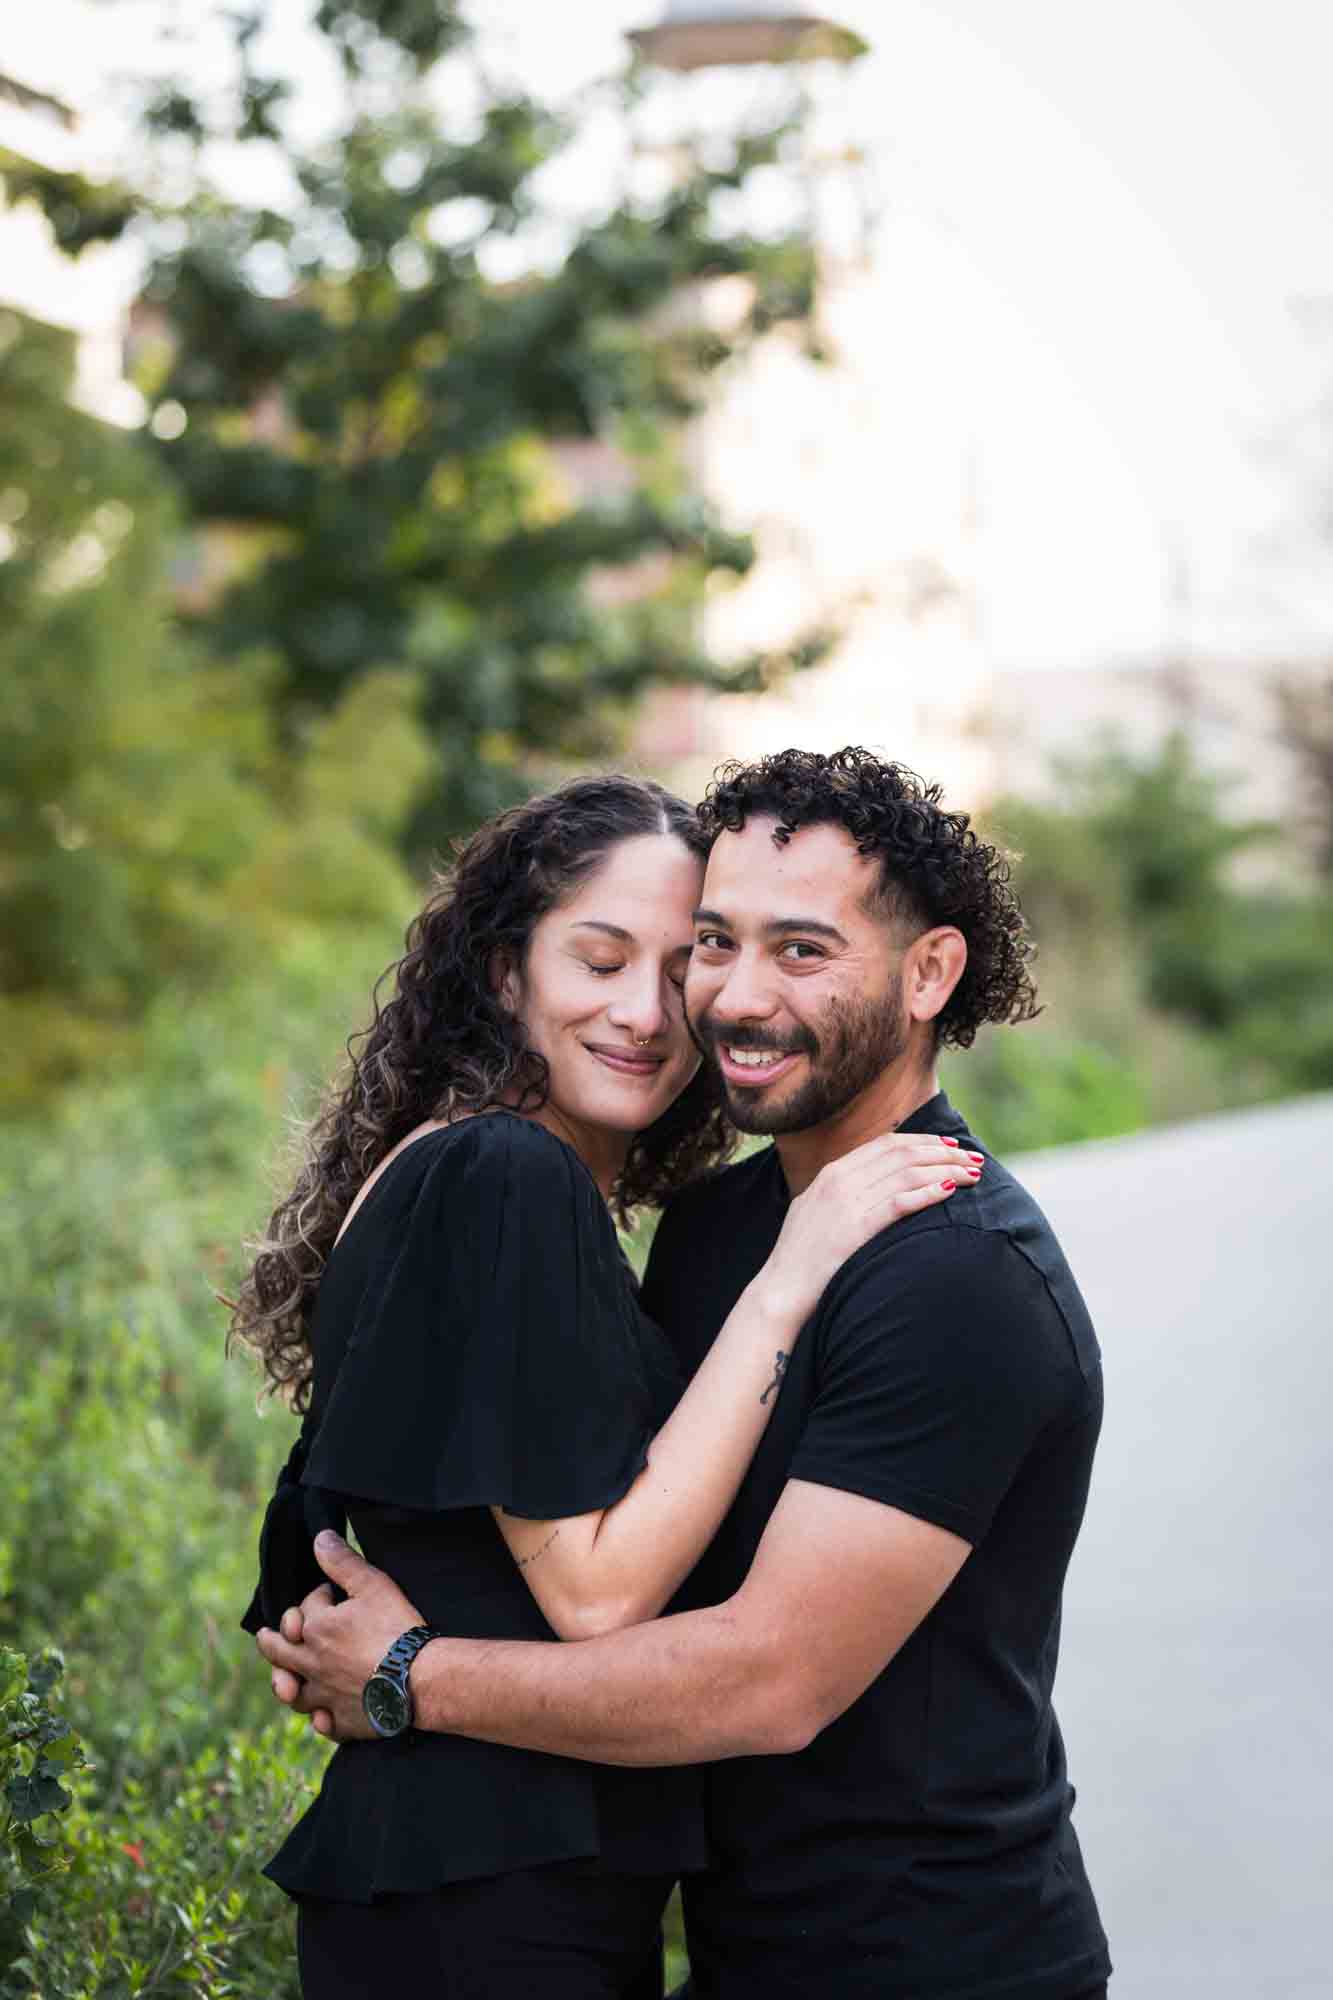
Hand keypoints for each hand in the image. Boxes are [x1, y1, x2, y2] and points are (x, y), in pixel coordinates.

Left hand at [255, 1531, 424, 1740]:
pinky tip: (321, 1716)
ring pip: (294, 1693)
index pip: (306, 1607)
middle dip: (271, 1640)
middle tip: (264, 1637)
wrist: (419, 1678)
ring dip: (286, 1684)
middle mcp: (311, 1664)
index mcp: (316, 1629)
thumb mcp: (371, 1584)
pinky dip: (319, 1718)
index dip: (318, 1596)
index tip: (331, 1594)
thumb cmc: (396, 1628)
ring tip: (283, 1683)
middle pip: (279, 1652)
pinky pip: (323, 1723)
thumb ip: (342, 1562)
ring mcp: (324, 1696)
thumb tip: (319, 1538)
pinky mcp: (342, 1721)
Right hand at [757, 1133, 982, 1322]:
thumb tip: (876, 1186)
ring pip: (907, 1173)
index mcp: (832, 1172)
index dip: (923, 1141)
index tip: (949, 1145)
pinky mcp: (855, 1227)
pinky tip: (950, 1191)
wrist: (780, 1288)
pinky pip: (899, 1202)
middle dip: (943, 1151)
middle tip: (971, 1157)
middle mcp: (840, 1179)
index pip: (887, 1143)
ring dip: (946, 1170)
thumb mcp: (816, 1211)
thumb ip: (843, 1193)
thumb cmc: (801, 1257)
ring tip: (972, 1175)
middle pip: (903, 1153)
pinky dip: (928, 1193)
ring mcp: (846, 1202)